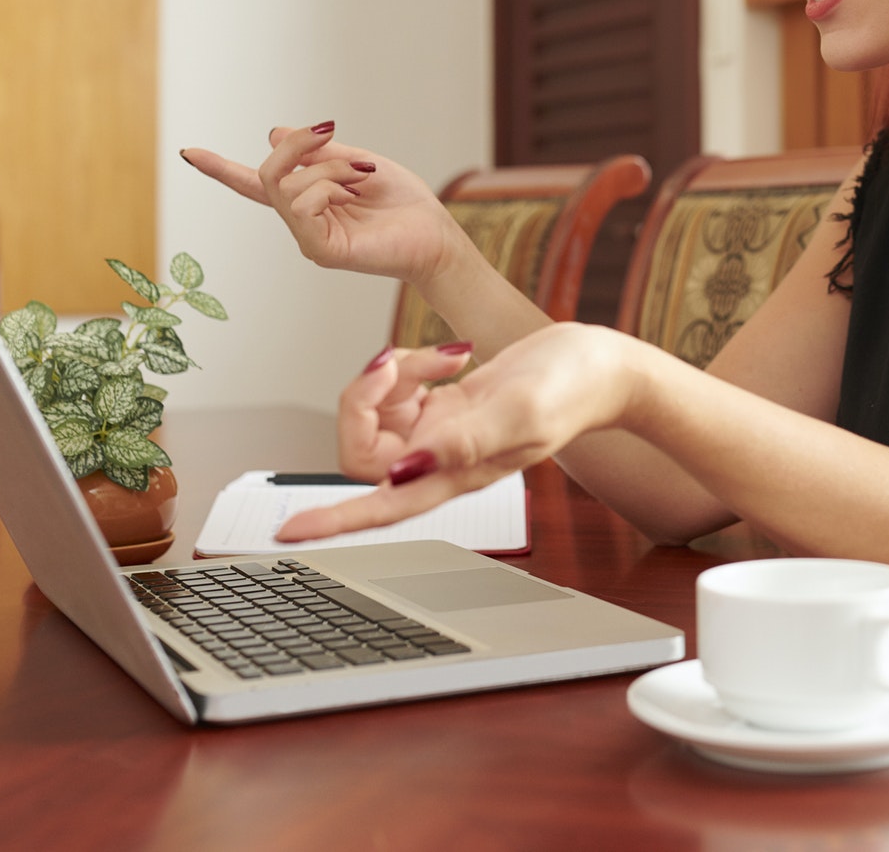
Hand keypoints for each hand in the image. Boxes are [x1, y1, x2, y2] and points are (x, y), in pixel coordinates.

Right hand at [180, 124, 461, 284]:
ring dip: (327, 167)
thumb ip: (318, 153)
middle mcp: (301, 220)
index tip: (188, 153)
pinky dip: (324, 186)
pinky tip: (350, 193)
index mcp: (307, 199)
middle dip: (302, 147)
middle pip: (269, 174)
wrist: (433, 232)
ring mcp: (308, 238)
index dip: (221, 169)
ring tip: (361, 175)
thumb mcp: (359, 162)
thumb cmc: (401, 202)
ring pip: (285, 185)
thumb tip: (273, 136)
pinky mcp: (321, 251)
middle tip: (341, 144)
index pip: (255, 183)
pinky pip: (300, 205)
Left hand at [274, 323, 641, 540]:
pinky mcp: (444, 408)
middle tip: (393, 365)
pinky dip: (410, 366)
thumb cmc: (572, 389)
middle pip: (363, 452)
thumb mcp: (523, 410)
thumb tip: (406, 467)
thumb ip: (466, 439)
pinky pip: (397, 393)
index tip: (291, 530)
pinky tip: (449, 358)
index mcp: (457, 472)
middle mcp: (441, 460)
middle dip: (363, 401)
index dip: (334, 520)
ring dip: (391, 378)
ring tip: (436, 358)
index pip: (381, 505)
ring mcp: (440, 435)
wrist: (597, 367)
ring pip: (376, 418)